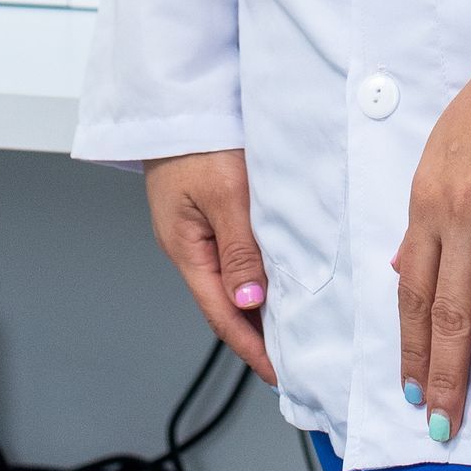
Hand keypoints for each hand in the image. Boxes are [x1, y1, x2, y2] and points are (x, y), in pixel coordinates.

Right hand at [144, 149, 277, 385]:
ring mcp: (196, 226)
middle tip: (293, 358)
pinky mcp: (207, 206)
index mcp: (186, 248)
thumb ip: (238, 249)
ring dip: (258, 302)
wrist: (177, 96)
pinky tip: (275, 273)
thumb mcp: (224, 193)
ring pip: (231, 275)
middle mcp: (189, 244)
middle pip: (225, 301)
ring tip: (292, 324)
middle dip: (257, 334)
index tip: (279, 374)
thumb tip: (249, 305)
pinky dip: (255, 269)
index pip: (222, 314)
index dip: (251, 348)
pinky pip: (234, 249)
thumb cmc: (197, 138)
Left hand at [394, 75, 470, 438]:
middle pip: (449, 312)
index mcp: (426, 204)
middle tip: (442, 426)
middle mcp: (459, 218)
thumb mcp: (438, 158)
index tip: (412, 390)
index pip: (414, 291)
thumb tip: (402, 270)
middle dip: (443, 376)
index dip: (413, 346)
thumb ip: (422, 220)